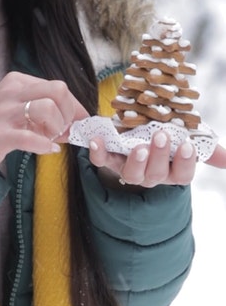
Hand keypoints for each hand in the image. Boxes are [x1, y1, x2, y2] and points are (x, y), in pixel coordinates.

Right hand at [0, 71, 87, 172]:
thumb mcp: (17, 111)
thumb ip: (44, 112)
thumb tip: (76, 123)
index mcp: (16, 81)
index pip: (57, 86)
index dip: (73, 106)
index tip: (78, 122)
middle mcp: (9, 91)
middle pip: (58, 91)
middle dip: (69, 113)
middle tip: (65, 130)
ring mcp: (2, 112)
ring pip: (47, 109)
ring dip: (57, 128)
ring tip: (51, 139)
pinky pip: (31, 138)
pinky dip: (45, 146)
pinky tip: (47, 150)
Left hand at [88, 132, 225, 189]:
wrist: (134, 131)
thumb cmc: (165, 137)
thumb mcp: (187, 138)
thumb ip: (208, 149)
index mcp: (172, 171)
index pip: (183, 175)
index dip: (186, 162)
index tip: (187, 145)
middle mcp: (151, 174)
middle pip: (157, 174)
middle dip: (160, 156)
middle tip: (162, 136)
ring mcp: (129, 168)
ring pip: (132, 174)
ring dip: (136, 161)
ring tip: (138, 146)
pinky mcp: (109, 159)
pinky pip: (101, 161)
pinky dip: (97, 153)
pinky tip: (96, 141)